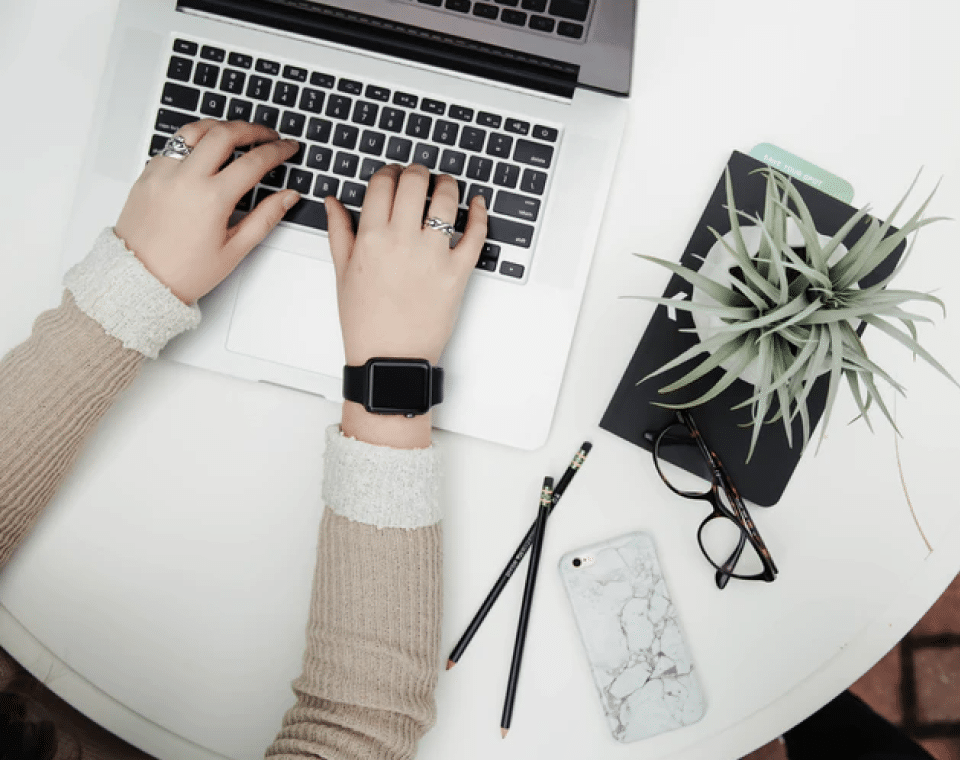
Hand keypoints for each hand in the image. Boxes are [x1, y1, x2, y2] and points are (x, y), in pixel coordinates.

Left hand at [114, 120, 300, 303]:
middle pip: (225, 134)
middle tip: (268, 135)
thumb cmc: (183, 272)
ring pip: (195, 130)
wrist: (139, 280)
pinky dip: (194, 141)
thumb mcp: (234, 250)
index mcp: (211, 199)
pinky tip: (205, 151)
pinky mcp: (147, 174)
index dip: (277, 151)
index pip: (254, 162)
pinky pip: (174, 145)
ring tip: (236, 133)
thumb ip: (265, 218)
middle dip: (253, 129)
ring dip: (220, 127)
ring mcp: (163, 172)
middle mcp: (186, 178)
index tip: (288, 148)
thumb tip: (287, 197)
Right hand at [326, 164, 487, 366]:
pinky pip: (476, 234)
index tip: (393, 175)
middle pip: (414, 182)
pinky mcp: (458, 272)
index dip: (389, 172)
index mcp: (371, 238)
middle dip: (417, 171)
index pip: (382, 184)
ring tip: (445, 186)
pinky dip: (480, 213)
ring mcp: (433, 256)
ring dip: (448, 184)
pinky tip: (478, 204)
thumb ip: (339, 231)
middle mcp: (402, 241)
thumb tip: (333, 201)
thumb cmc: (365, 322)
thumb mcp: (342, 273)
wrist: (390, 358)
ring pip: (446, 200)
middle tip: (419, 176)